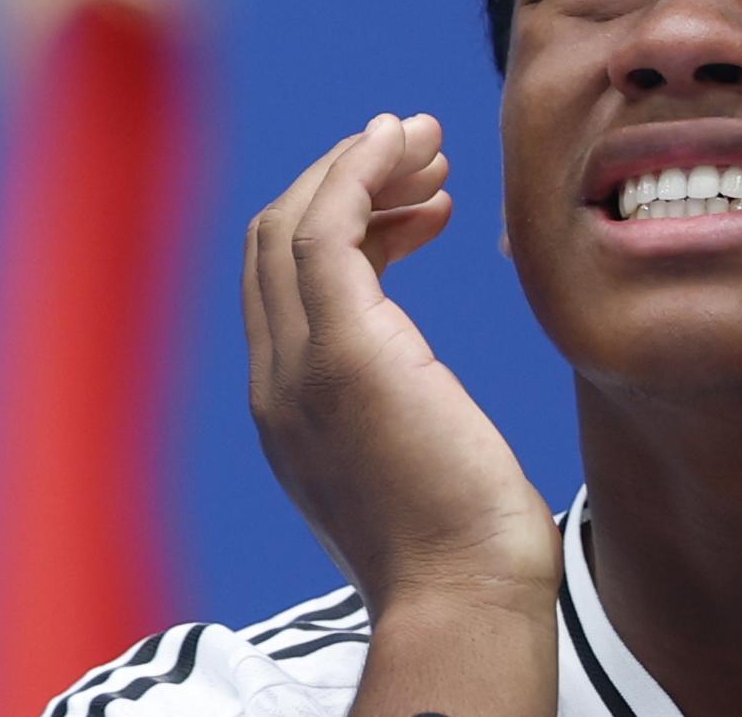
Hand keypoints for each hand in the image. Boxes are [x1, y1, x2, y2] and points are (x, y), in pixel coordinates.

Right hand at [246, 113, 562, 618]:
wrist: (467, 598)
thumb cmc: (468, 549)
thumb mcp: (417, 462)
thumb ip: (397, 411)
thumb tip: (422, 383)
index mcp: (289, 410)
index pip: (282, 286)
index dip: (343, 224)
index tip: (420, 204)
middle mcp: (275, 384)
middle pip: (273, 242)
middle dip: (344, 180)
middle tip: (424, 154)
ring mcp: (297, 368)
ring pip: (292, 223)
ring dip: (358, 166)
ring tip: (429, 143)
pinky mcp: (343, 353)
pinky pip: (326, 229)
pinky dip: (357, 171)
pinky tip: (405, 145)